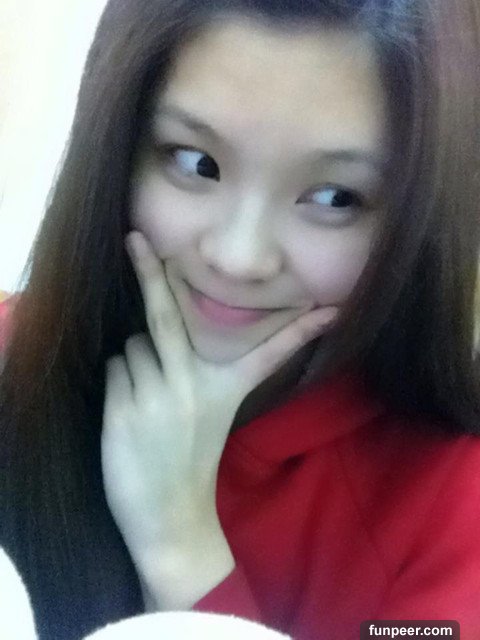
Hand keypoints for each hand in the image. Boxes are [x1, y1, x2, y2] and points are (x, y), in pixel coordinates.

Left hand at [101, 230, 338, 607]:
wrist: (170, 516)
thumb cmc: (191, 461)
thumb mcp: (213, 417)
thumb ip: (199, 375)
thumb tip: (165, 338)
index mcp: (225, 390)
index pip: (269, 354)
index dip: (299, 332)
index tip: (328, 311)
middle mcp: (192, 387)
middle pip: (166, 316)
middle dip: (150, 271)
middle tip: (134, 238)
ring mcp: (157, 397)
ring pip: (132, 345)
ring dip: (136, 360)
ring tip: (149, 397)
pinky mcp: (124, 411)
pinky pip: (115, 369)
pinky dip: (120, 380)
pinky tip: (131, 411)